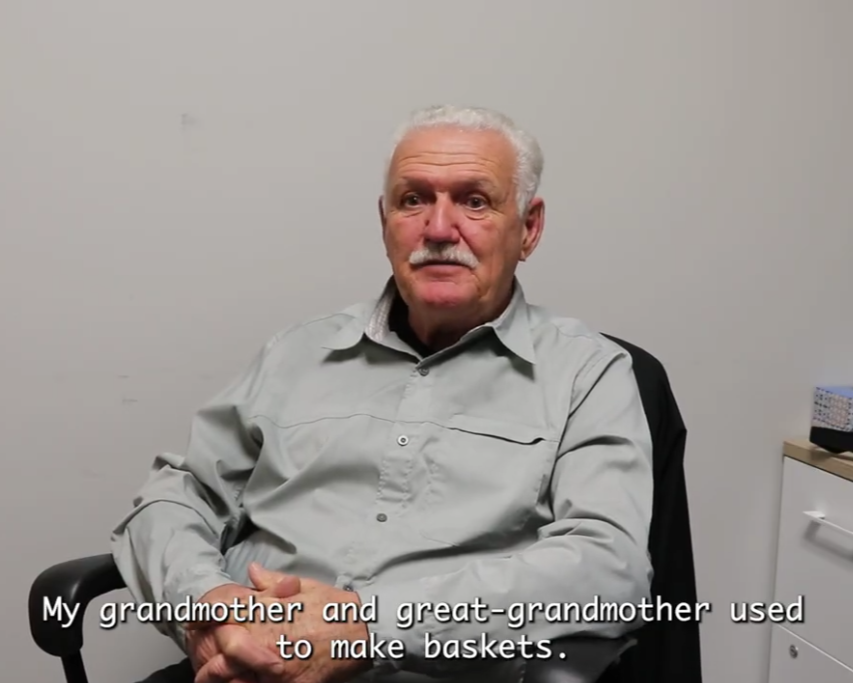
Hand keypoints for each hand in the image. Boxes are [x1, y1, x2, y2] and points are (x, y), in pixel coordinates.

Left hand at [195, 565, 372, 682]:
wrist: (367, 633)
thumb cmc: (339, 609)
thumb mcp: (308, 587)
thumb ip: (275, 582)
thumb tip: (252, 572)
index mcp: (274, 610)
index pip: (230, 609)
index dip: (208, 613)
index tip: (195, 617)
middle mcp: (271, 636)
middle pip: (227, 643)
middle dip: (210, 647)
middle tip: (198, 649)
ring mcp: (279, 663)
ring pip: (238, 671)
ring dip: (222, 672)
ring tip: (209, 674)